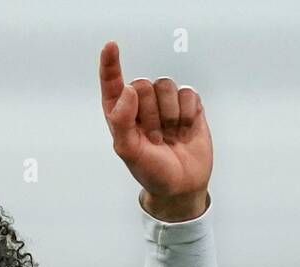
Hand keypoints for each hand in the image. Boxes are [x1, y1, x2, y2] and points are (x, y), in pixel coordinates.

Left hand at [98, 40, 212, 220]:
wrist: (182, 186)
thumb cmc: (151, 171)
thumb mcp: (129, 152)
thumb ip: (121, 120)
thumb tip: (128, 89)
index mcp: (120, 113)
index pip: (112, 83)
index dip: (110, 64)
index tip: (111, 46)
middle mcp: (141, 104)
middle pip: (144, 85)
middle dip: (150, 114)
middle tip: (154, 139)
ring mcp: (166, 103)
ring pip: (167, 86)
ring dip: (169, 116)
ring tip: (169, 136)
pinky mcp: (188, 105)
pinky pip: (188, 94)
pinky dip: (187, 115)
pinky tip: (185, 132)